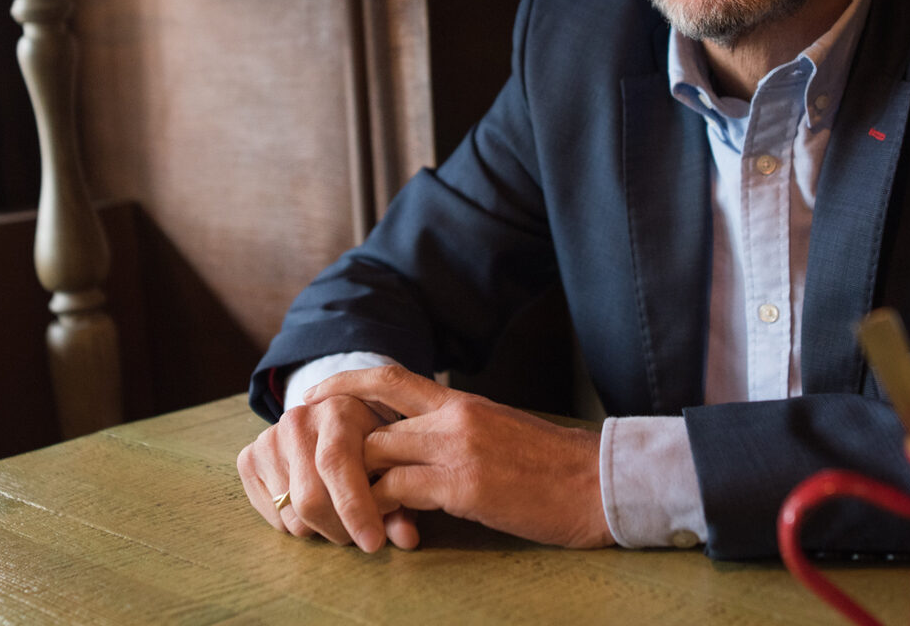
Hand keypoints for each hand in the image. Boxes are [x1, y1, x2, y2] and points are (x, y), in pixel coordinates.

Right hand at [236, 393, 418, 551]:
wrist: (329, 417)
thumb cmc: (370, 442)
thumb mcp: (392, 460)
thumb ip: (402, 500)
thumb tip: (406, 539)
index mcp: (339, 412)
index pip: (337, 464)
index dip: (355, 508)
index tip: (373, 543)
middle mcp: (298, 420)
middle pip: (310, 498)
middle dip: (340, 529)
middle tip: (357, 535)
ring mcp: (269, 438)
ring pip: (293, 515)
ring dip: (320, 530)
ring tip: (338, 514)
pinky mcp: (248, 458)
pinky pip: (274, 519)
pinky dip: (298, 526)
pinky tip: (313, 506)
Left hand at [305, 365, 614, 548]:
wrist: (596, 481)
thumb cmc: (550, 464)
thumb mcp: (497, 429)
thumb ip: (454, 429)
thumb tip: (414, 442)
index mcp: (460, 402)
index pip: (388, 377)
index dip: (344, 383)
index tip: (314, 396)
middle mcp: (452, 418)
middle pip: (369, 422)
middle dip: (336, 449)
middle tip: (316, 475)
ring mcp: (456, 451)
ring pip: (375, 456)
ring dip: (352, 486)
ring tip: (341, 509)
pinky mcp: (464, 489)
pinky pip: (398, 494)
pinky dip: (379, 513)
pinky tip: (379, 531)